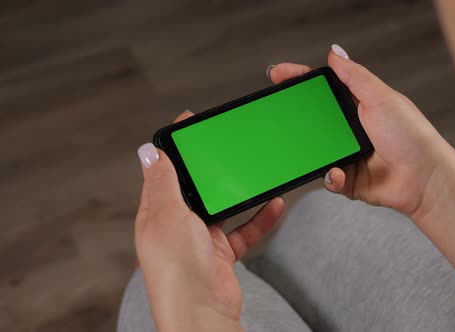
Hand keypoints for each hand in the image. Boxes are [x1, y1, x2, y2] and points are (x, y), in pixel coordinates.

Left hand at [134, 111, 284, 330]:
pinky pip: (244, 229)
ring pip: (223, 206)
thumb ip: (163, 183)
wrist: (203, 314)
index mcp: (157, 213)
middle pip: (195, 186)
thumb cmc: (180, 270)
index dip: (176, 146)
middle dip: (211, 166)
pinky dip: (260, 217)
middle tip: (228, 144)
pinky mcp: (222, 253)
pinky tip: (276, 204)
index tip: (192, 122)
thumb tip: (148, 151)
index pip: (163, 170)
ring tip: (257, 173)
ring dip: (240, 191)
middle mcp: (177, 224)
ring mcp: (200, 239)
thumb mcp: (168, 217)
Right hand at [269, 46, 451, 217]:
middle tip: (277, 115)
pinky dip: (331, 176)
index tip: (278, 75)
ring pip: (315, 151)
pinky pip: (328, 177)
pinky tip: (339, 173)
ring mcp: (347, 154)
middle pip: (313, 119)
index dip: (299, 80)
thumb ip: (355, 76)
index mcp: (358, 105)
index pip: (322, 88)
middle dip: (295, 119)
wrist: (424, 179)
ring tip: (315, 150)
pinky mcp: (349, 179)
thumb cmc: (411, 136)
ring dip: (312, 151)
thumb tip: (335, 53)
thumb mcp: (381, 98)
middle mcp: (350, 129)